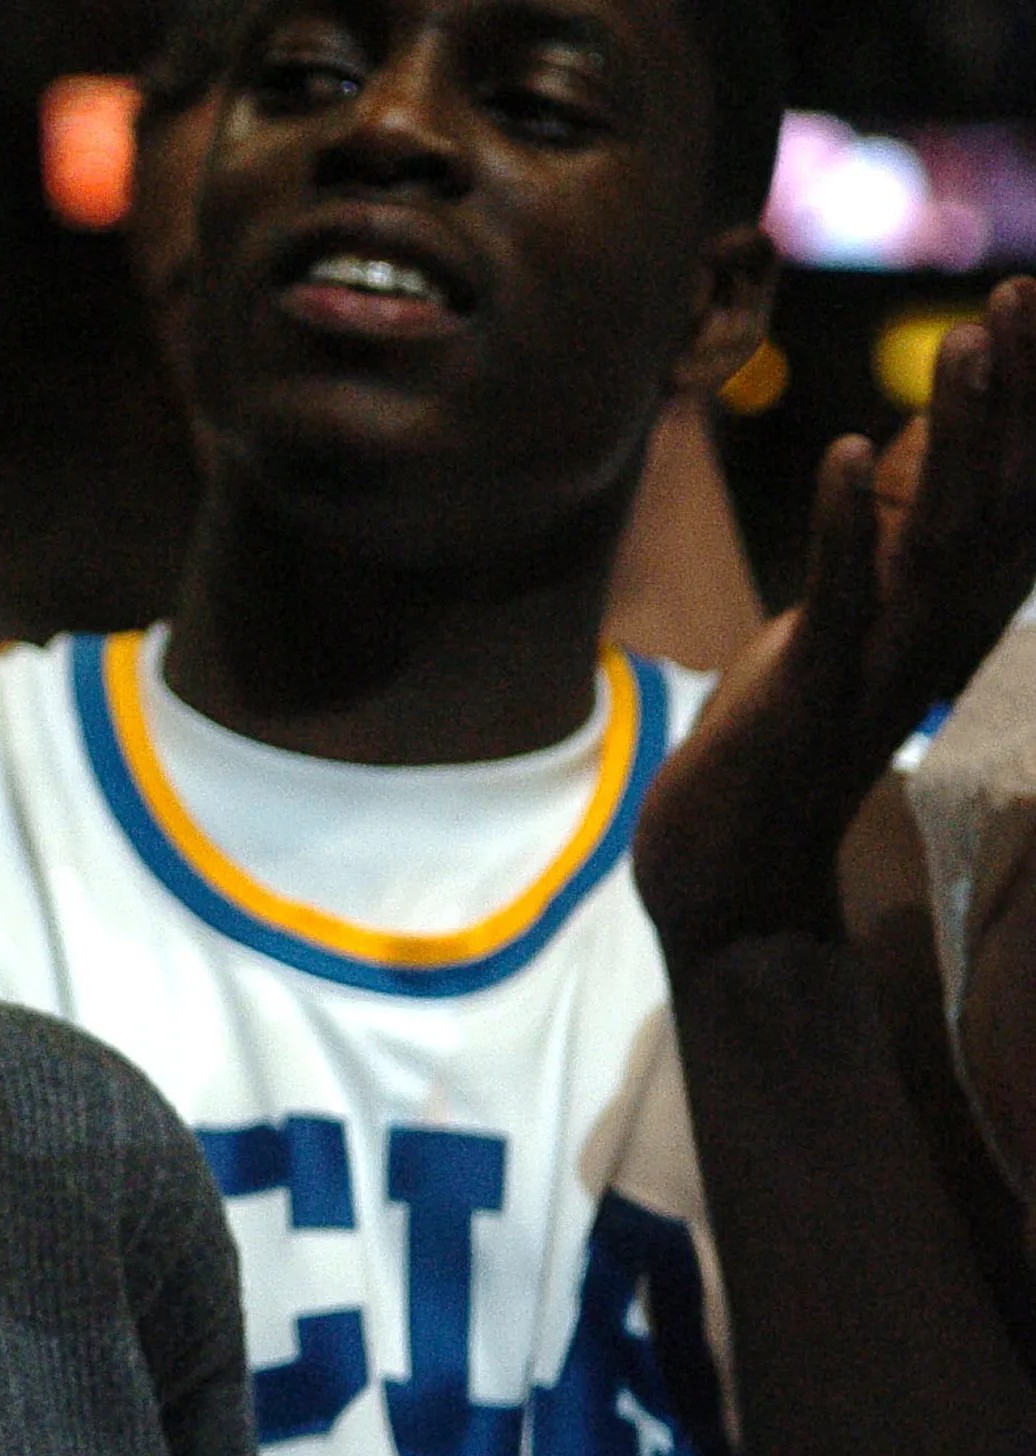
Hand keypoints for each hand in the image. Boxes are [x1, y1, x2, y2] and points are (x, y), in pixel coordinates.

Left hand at [635, 276, 1035, 956]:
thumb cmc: (779, 742)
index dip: (1029, 404)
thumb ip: (877, 550)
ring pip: (937, 536)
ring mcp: (877, 662)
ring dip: (954, 437)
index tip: (1033, 300)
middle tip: (1021, 291)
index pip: (1007, 492)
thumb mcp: (837, 628)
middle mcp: (932, 632)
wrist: (736, 877)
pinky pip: (841, 600)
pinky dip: (849, 528)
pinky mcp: (809, 693)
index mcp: (940, 615)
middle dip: (1015, 394)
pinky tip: (855, 454)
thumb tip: (894, 459)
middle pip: (995, 496)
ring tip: (962, 339)